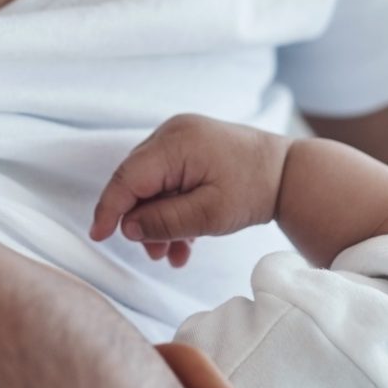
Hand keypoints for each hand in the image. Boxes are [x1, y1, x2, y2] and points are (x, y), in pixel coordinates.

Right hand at [89, 113, 292, 267]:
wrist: (289, 171)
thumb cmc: (254, 189)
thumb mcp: (210, 215)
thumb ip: (165, 221)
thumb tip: (127, 227)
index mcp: (176, 143)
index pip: (128, 178)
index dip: (109, 209)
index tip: (98, 236)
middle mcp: (172, 133)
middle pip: (136, 182)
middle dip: (141, 221)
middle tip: (155, 254)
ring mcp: (180, 138)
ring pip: (151, 185)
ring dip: (158, 221)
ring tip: (172, 254)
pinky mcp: (188, 147)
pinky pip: (167, 180)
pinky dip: (171, 208)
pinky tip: (184, 241)